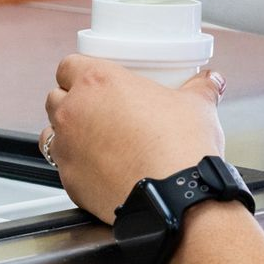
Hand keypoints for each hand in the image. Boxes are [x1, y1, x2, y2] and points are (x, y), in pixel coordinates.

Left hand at [42, 56, 226, 219]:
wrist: (175, 199)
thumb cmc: (180, 149)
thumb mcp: (198, 106)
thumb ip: (201, 88)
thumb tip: (211, 82)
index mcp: (98, 82)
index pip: (69, 65)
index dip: (80, 72)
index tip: (95, 80)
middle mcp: (73, 112)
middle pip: (55, 97)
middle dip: (72, 102)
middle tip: (100, 110)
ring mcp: (67, 148)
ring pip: (51, 133)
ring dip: (67, 134)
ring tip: (95, 141)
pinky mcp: (69, 181)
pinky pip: (64, 167)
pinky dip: (78, 166)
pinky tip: (102, 169)